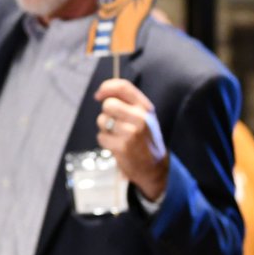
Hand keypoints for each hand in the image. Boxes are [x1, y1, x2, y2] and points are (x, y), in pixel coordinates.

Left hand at [94, 78, 168, 201]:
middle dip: (106, 113)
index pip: (123, 86)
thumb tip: (101, 94)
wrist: (155, 167)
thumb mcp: (143, 117)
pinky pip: (101, 137)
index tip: (98, 95)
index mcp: (145, 107)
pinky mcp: (122, 146)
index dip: (106, 87)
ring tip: (118, 136)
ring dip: (105, 129)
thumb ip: (126, 103)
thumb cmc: (144, 139)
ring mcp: (132, 132)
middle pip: (108, 104)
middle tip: (114, 124)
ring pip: (102, 120)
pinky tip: (117, 146)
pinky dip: (105, 141)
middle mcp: (141, 117)